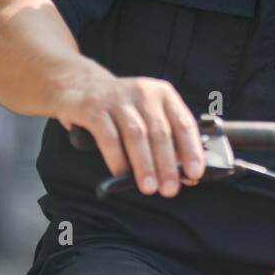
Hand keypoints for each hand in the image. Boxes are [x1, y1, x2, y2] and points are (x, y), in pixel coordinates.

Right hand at [54, 72, 204, 196]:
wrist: (79, 85)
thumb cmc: (121, 108)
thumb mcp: (146, 115)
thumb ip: (165, 141)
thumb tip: (184, 175)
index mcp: (163, 94)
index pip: (183, 123)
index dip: (191, 149)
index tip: (195, 172)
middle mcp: (143, 93)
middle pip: (160, 132)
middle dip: (167, 164)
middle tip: (170, 189)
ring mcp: (117, 99)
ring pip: (136, 135)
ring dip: (144, 164)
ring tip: (149, 187)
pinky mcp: (94, 108)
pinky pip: (109, 137)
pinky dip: (117, 158)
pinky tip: (120, 174)